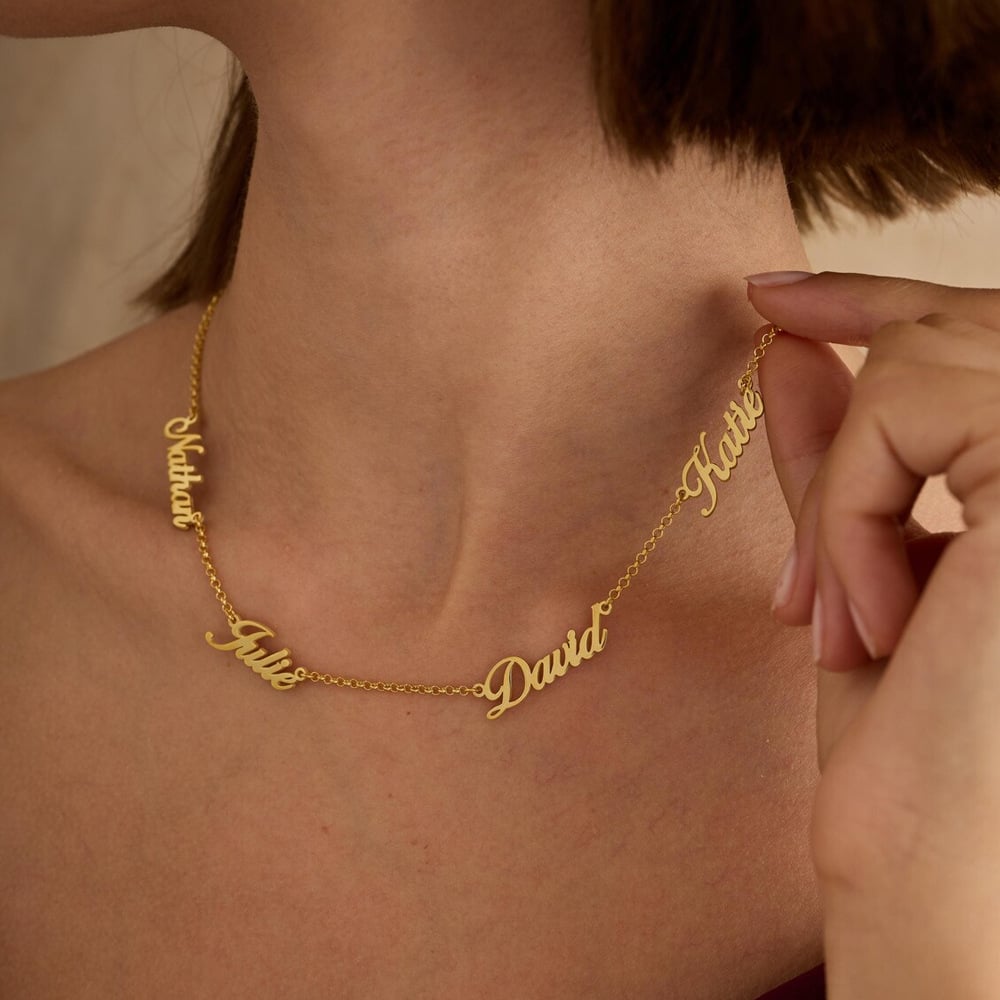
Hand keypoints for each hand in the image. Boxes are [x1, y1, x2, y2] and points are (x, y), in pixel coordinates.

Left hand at [748, 271, 999, 996]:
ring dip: (848, 485)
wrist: (929, 860)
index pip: (976, 342)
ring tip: (834, 611)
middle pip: (968, 324)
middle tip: (770, 320)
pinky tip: (871, 623)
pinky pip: (913, 413)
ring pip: (928, 362)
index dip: (879, 293)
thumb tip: (789, 346)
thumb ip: (836, 453)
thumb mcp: (857, 561)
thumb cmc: (904, 734)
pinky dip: (855, 510)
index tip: (778, 286)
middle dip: (859, 323)